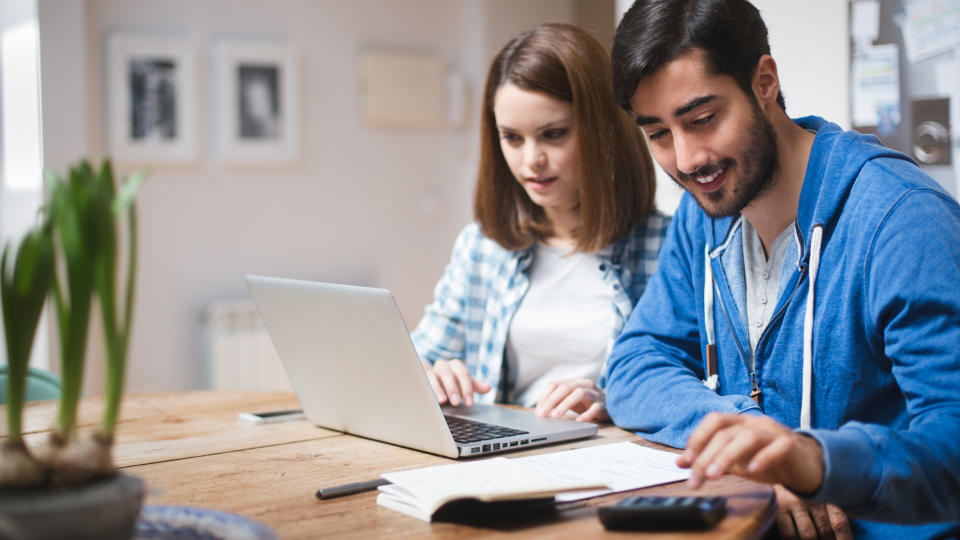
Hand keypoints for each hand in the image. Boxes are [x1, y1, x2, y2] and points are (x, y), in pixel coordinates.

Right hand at [421, 359, 490, 406]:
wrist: (435, 379)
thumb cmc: (453, 382)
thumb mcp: (465, 384)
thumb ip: (475, 386)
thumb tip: (487, 387)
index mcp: (456, 366)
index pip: (463, 374)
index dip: (467, 389)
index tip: (470, 403)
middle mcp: (443, 366)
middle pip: (448, 374)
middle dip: (453, 389)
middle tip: (457, 403)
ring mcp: (431, 371)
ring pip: (434, 377)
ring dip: (438, 389)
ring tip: (443, 401)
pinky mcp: (421, 378)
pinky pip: (422, 382)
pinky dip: (427, 390)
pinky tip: (430, 398)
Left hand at [534, 378, 609, 422]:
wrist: (610, 405)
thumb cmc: (586, 402)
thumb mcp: (571, 399)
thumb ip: (558, 400)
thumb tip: (540, 410)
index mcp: (574, 382)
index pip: (556, 384)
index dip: (545, 395)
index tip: (538, 408)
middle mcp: (584, 384)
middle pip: (565, 387)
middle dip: (551, 400)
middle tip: (542, 413)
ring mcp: (594, 394)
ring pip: (579, 394)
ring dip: (565, 404)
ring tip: (555, 415)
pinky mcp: (603, 406)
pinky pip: (595, 409)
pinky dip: (586, 415)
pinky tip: (578, 421)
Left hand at [676, 413, 824, 492]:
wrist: (805, 465)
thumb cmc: (767, 460)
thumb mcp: (736, 460)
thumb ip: (710, 459)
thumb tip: (682, 462)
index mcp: (739, 423)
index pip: (714, 421)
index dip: (697, 438)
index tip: (685, 462)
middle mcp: (754, 423)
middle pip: (726, 433)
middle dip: (707, 456)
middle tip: (697, 479)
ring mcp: (774, 432)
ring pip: (748, 437)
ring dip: (727, 456)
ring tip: (715, 476)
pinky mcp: (791, 445)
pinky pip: (778, 447)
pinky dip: (763, 457)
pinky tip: (752, 471)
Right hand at [773, 485, 850, 539]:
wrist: (773, 463)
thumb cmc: (799, 480)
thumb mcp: (818, 486)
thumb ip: (834, 503)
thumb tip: (853, 519)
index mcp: (825, 493)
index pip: (840, 522)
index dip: (845, 539)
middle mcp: (812, 498)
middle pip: (825, 531)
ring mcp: (794, 503)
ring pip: (808, 536)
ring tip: (811, 538)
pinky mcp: (778, 508)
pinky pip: (789, 534)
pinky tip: (795, 538)